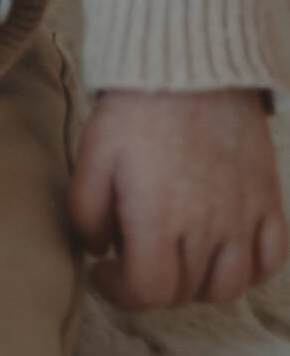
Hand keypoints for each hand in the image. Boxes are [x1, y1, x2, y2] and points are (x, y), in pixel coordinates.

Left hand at [69, 88, 287, 309]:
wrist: (187, 63)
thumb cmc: (133, 108)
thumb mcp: (92, 155)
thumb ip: (85, 213)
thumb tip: (99, 252)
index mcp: (158, 216)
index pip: (148, 292)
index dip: (120, 292)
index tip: (105, 271)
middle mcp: (206, 225)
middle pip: (184, 291)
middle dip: (153, 282)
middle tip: (135, 252)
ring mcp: (243, 214)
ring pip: (229, 287)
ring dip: (198, 284)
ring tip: (177, 256)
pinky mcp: (267, 198)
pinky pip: (272, 259)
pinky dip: (251, 268)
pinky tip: (225, 251)